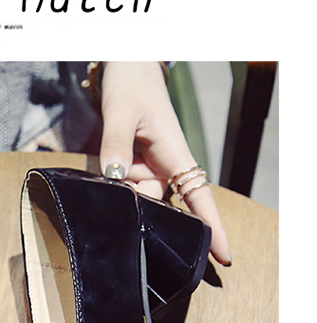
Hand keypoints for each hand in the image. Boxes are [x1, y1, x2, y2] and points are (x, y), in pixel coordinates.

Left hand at [98, 62, 230, 265]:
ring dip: (120, 204)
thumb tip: (113, 176)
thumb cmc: (131, 86)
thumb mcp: (121, 112)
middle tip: (122, 221)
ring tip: (103, 196)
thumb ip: (116, 144)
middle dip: (142, 219)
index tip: (224, 254)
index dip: (212, 227)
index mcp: (175, 154)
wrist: (124, 68)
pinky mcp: (130, 168)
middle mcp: (164, 167)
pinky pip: (122, 190)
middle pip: (159, 207)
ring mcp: (146, 170)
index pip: (199, 197)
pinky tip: (97, 194)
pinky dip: (112, 195)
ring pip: (136, 201)